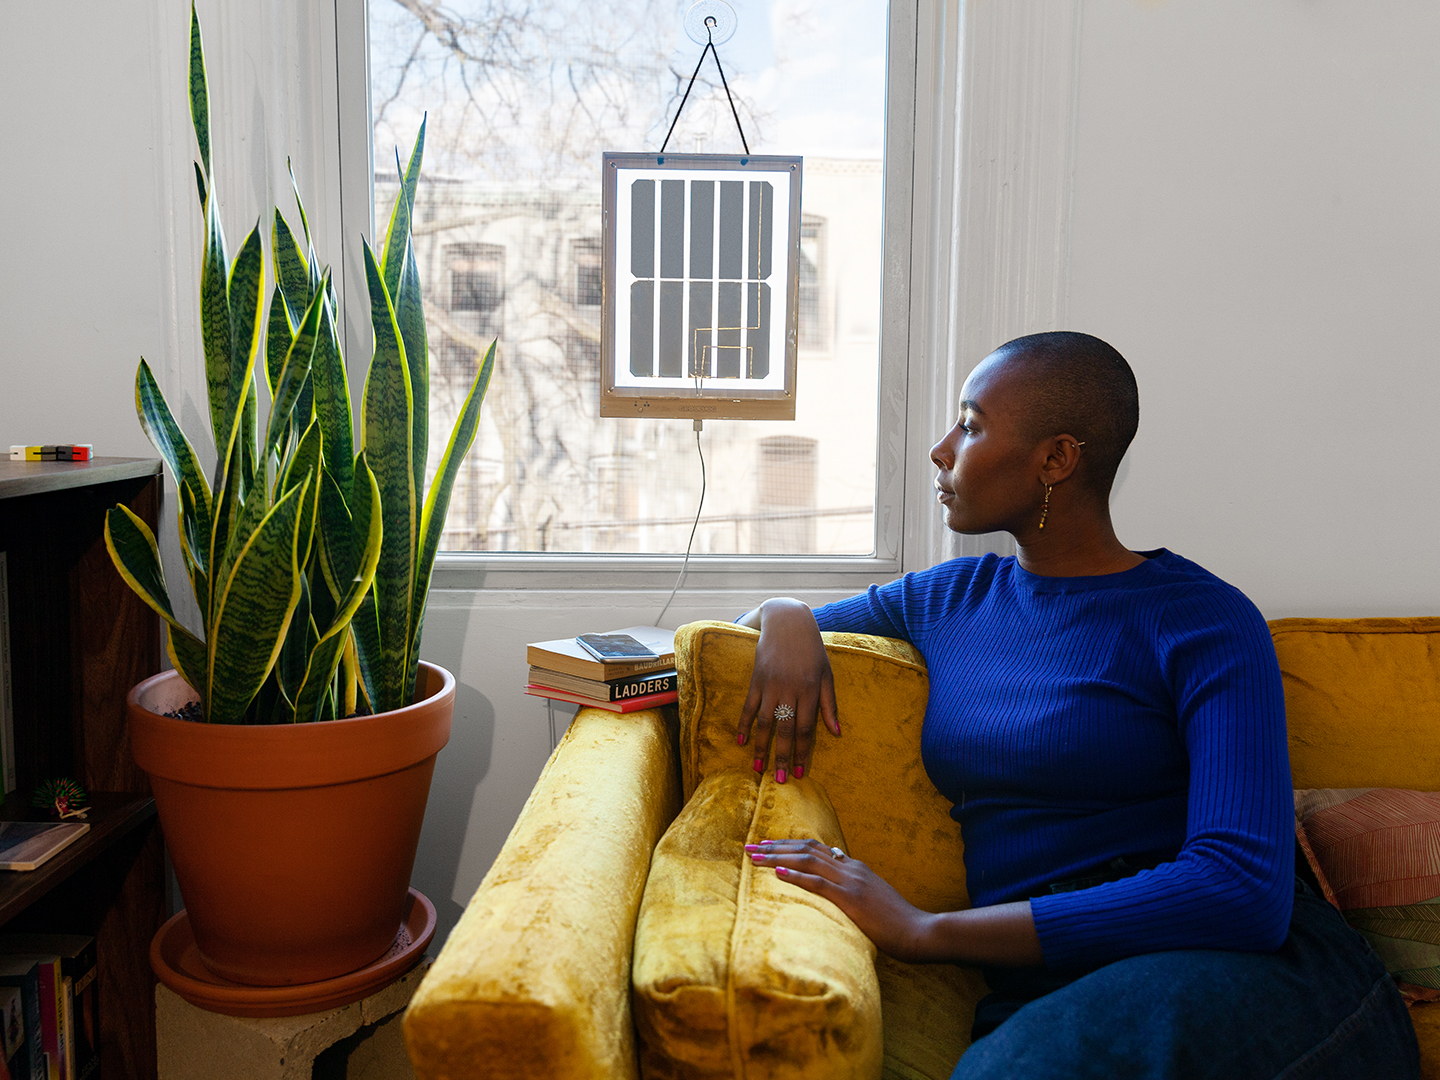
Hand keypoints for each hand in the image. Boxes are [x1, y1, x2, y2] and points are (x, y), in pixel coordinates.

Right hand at [736, 599, 838, 781]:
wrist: (787, 622)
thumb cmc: (812, 649)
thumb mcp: (827, 674)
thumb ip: (830, 704)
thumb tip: (836, 732)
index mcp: (811, 690)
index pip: (806, 728)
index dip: (802, 752)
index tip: (799, 772)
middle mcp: (791, 690)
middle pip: (785, 730)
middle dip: (782, 757)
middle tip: (779, 780)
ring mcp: (771, 685)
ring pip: (765, 722)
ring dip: (761, 747)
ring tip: (758, 769)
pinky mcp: (756, 680)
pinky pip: (748, 707)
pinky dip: (743, 725)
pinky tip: (740, 742)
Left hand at [744, 838, 936, 961]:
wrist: (919, 932)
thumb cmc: (896, 922)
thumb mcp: (872, 900)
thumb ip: (852, 890)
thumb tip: (832, 888)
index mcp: (854, 868)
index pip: (815, 848)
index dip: (788, 845)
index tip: (767, 846)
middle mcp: (850, 868)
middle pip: (806, 849)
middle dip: (775, 847)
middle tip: (750, 847)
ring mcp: (851, 881)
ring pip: (807, 861)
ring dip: (777, 858)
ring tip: (755, 857)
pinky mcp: (851, 899)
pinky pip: (818, 883)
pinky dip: (795, 876)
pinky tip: (777, 873)